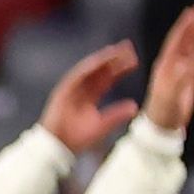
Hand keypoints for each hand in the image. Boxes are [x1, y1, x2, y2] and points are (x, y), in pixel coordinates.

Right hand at [30, 38, 142, 154]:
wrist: (58, 145)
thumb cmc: (77, 138)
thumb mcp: (102, 125)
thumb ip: (117, 115)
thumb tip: (135, 107)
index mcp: (91, 96)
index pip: (108, 78)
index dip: (120, 69)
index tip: (134, 61)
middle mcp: (83, 89)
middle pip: (100, 70)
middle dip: (113, 59)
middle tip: (128, 47)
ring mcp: (72, 88)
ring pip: (89, 69)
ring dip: (102, 59)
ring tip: (116, 50)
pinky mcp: (63, 90)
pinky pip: (76, 75)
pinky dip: (87, 67)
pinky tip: (99, 60)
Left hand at [136, 4, 193, 134]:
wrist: (162, 127)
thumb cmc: (164, 111)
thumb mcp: (173, 92)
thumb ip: (184, 76)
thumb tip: (192, 61)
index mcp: (164, 66)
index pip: (176, 41)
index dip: (185, 26)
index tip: (193, 11)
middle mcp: (170, 67)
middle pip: (182, 41)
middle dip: (191, 25)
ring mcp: (178, 74)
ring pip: (190, 50)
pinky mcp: (186, 83)